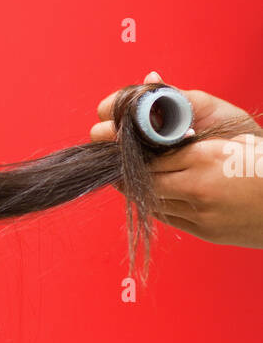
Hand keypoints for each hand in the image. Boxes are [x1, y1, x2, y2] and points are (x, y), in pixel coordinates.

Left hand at [90, 72, 262, 246]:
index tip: (115, 144)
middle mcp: (198, 186)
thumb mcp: (233, 137)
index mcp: (205, 156)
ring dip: (136, 190)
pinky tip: (150, 194)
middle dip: (124, 173)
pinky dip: (155, 204)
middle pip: (143, 181)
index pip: (150, 156)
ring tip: (124, 178)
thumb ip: (192, 127)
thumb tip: (155, 112)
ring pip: (152, 201)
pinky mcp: (204, 231)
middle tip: (110, 163)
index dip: (129, 151)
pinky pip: (168, 217)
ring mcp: (200, 213)